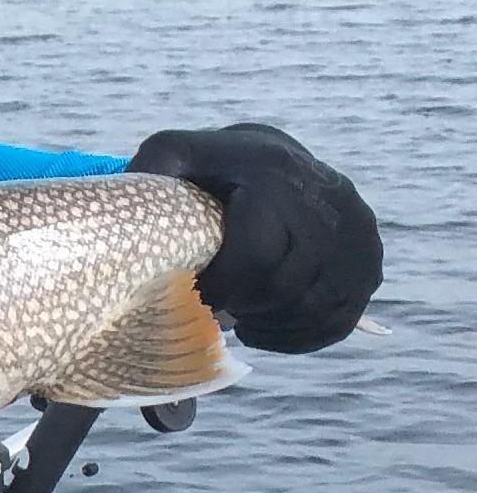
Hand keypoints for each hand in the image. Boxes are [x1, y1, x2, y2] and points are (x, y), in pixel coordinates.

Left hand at [127, 123, 381, 352]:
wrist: (271, 157)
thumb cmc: (207, 166)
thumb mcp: (173, 155)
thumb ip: (147, 174)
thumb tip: (122, 224)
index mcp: (273, 171)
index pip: (255, 251)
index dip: (219, 286)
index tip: (188, 296)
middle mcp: (327, 198)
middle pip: (284, 286)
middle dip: (241, 306)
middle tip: (212, 309)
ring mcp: (356, 231)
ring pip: (314, 308)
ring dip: (269, 324)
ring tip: (236, 317)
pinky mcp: (369, 260)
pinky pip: (340, 319)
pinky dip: (299, 337)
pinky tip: (261, 330)